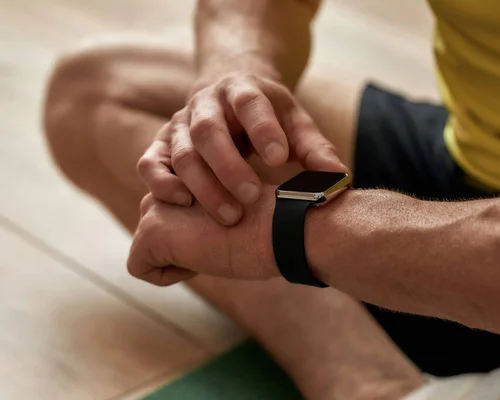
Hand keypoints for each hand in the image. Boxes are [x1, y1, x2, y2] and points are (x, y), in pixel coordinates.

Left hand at [127, 187, 279, 286]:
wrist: (280, 228)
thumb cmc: (267, 223)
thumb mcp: (226, 209)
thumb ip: (198, 209)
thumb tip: (184, 230)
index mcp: (186, 168)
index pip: (172, 208)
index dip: (197, 228)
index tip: (227, 223)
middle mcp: (165, 181)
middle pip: (156, 227)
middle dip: (184, 242)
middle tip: (222, 236)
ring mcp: (154, 205)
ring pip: (149, 246)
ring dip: (181, 255)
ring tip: (215, 243)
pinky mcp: (151, 232)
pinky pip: (140, 267)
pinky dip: (169, 274)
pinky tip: (199, 258)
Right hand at [136, 72, 348, 225]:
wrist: (228, 95)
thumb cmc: (267, 116)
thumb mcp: (295, 123)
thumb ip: (315, 149)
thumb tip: (338, 181)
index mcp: (243, 90)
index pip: (250, 104)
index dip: (262, 130)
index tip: (279, 159)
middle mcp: (206, 103)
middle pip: (209, 132)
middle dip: (229, 167)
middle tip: (252, 198)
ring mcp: (180, 123)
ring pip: (182, 153)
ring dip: (204, 186)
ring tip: (230, 217)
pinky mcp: (162, 144)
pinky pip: (150, 163)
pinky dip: (162, 184)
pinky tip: (183, 204)